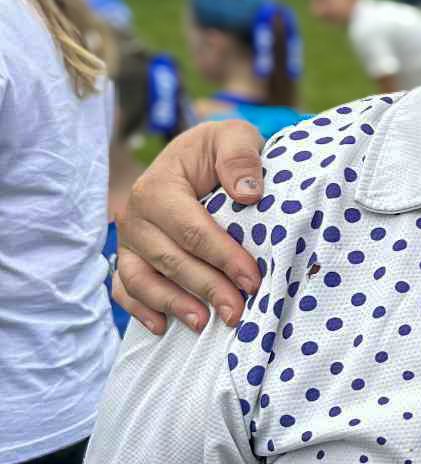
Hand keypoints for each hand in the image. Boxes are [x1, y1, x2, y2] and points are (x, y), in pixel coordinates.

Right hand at [113, 121, 265, 333]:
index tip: (252, 280)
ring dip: (173, 305)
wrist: (196, 158)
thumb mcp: (234, 137)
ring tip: (205, 324)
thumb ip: (240, 156)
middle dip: (206, 288)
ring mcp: (129, 241)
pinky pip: (124, 289)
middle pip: (170, 260)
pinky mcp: (128, 259)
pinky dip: (140, 310)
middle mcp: (136, 216)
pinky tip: (164, 327)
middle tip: (238, 312)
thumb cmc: (218, 150)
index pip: (191, 229)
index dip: (222, 257)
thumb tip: (248, 194)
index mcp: (159, 187)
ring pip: (143, 280)